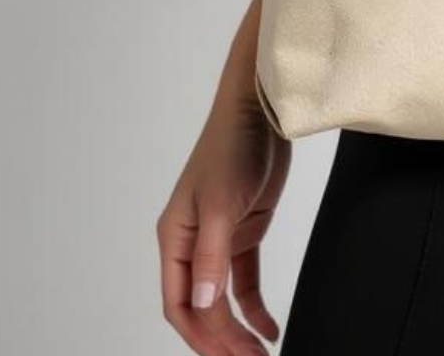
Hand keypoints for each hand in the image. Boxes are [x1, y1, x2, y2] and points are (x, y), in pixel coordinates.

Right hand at [156, 92, 291, 354]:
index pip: (181, 303)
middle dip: (221, 340)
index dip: (201, 335)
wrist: (261, 111)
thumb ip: (212, 256)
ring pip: (222, 300)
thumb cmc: (231, 147)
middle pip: (201, 307)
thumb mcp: (220, 204)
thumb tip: (205, 304)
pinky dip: (254, 307)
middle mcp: (193, 243)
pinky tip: (268, 329)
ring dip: (237, 330)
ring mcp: (219, 238)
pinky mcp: (244, 230)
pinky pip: (245, 281)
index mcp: (175, 238)